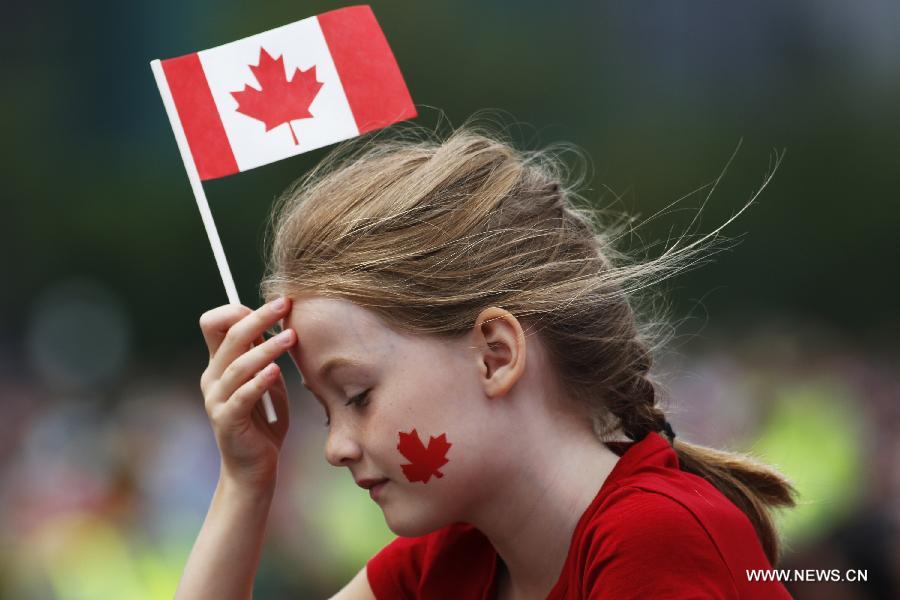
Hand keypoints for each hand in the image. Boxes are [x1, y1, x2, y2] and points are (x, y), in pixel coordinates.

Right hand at [198, 298, 294, 488]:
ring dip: (266, 348)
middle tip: (284, 305)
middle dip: (258, 317)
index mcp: (219, 365)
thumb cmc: (264, 422)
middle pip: (229, 336)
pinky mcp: (228, 420)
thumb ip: (266, 356)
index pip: (213, 324)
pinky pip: (243, 396)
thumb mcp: (268, 382)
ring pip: (238, 364)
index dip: (237, 310)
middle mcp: (213, 378)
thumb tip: (276, 322)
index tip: (271, 305)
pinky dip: (259, 381)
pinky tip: (276, 370)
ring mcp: (217, 399)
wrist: (254, 468)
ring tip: (291, 337)